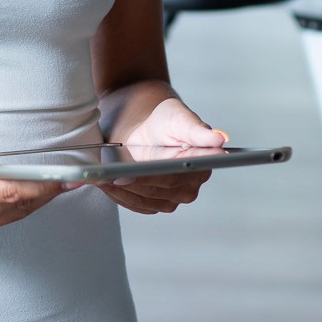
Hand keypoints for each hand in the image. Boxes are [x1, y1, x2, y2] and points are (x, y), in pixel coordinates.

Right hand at [0, 140, 66, 241]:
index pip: (11, 191)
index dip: (43, 185)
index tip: (65, 176)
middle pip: (19, 206)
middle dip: (47, 193)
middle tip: (73, 178)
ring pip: (13, 215)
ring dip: (37, 201)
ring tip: (59, 184)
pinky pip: (2, 219)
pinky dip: (20, 207)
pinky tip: (29, 193)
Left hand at [102, 98, 226, 215]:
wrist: (148, 127)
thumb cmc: (166, 119)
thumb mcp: (179, 118)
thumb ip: (198, 130)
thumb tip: (221, 139)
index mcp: (202, 165)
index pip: (176, 175)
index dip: (152, 175)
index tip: (130, 172)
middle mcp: (190, 187)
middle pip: (158, 190)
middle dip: (133, 181)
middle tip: (109, 175)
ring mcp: (172, 198)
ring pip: (144, 199)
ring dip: (122, 189)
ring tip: (100, 178)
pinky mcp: (155, 203)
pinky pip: (135, 204)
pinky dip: (119, 195)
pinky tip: (105, 183)